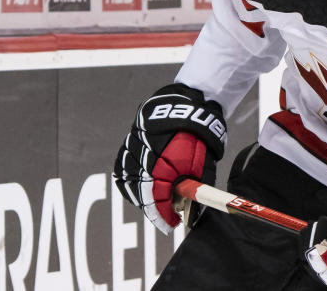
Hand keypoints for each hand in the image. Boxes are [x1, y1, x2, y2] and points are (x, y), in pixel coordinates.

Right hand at [112, 83, 226, 233]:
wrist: (188, 101)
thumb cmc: (199, 133)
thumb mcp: (203, 162)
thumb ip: (195, 187)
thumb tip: (193, 213)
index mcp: (161, 160)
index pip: (156, 197)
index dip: (163, 215)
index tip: (172, 225)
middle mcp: (142, 155)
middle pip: (140, 193)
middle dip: (153, 208)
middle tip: (168, 216)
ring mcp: (132, 147)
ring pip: (128, 182)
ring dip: (141, 196)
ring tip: (157, 202)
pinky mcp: (128, 142)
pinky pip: (123, 169)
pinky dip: (132, 182)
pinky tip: (144, 187)